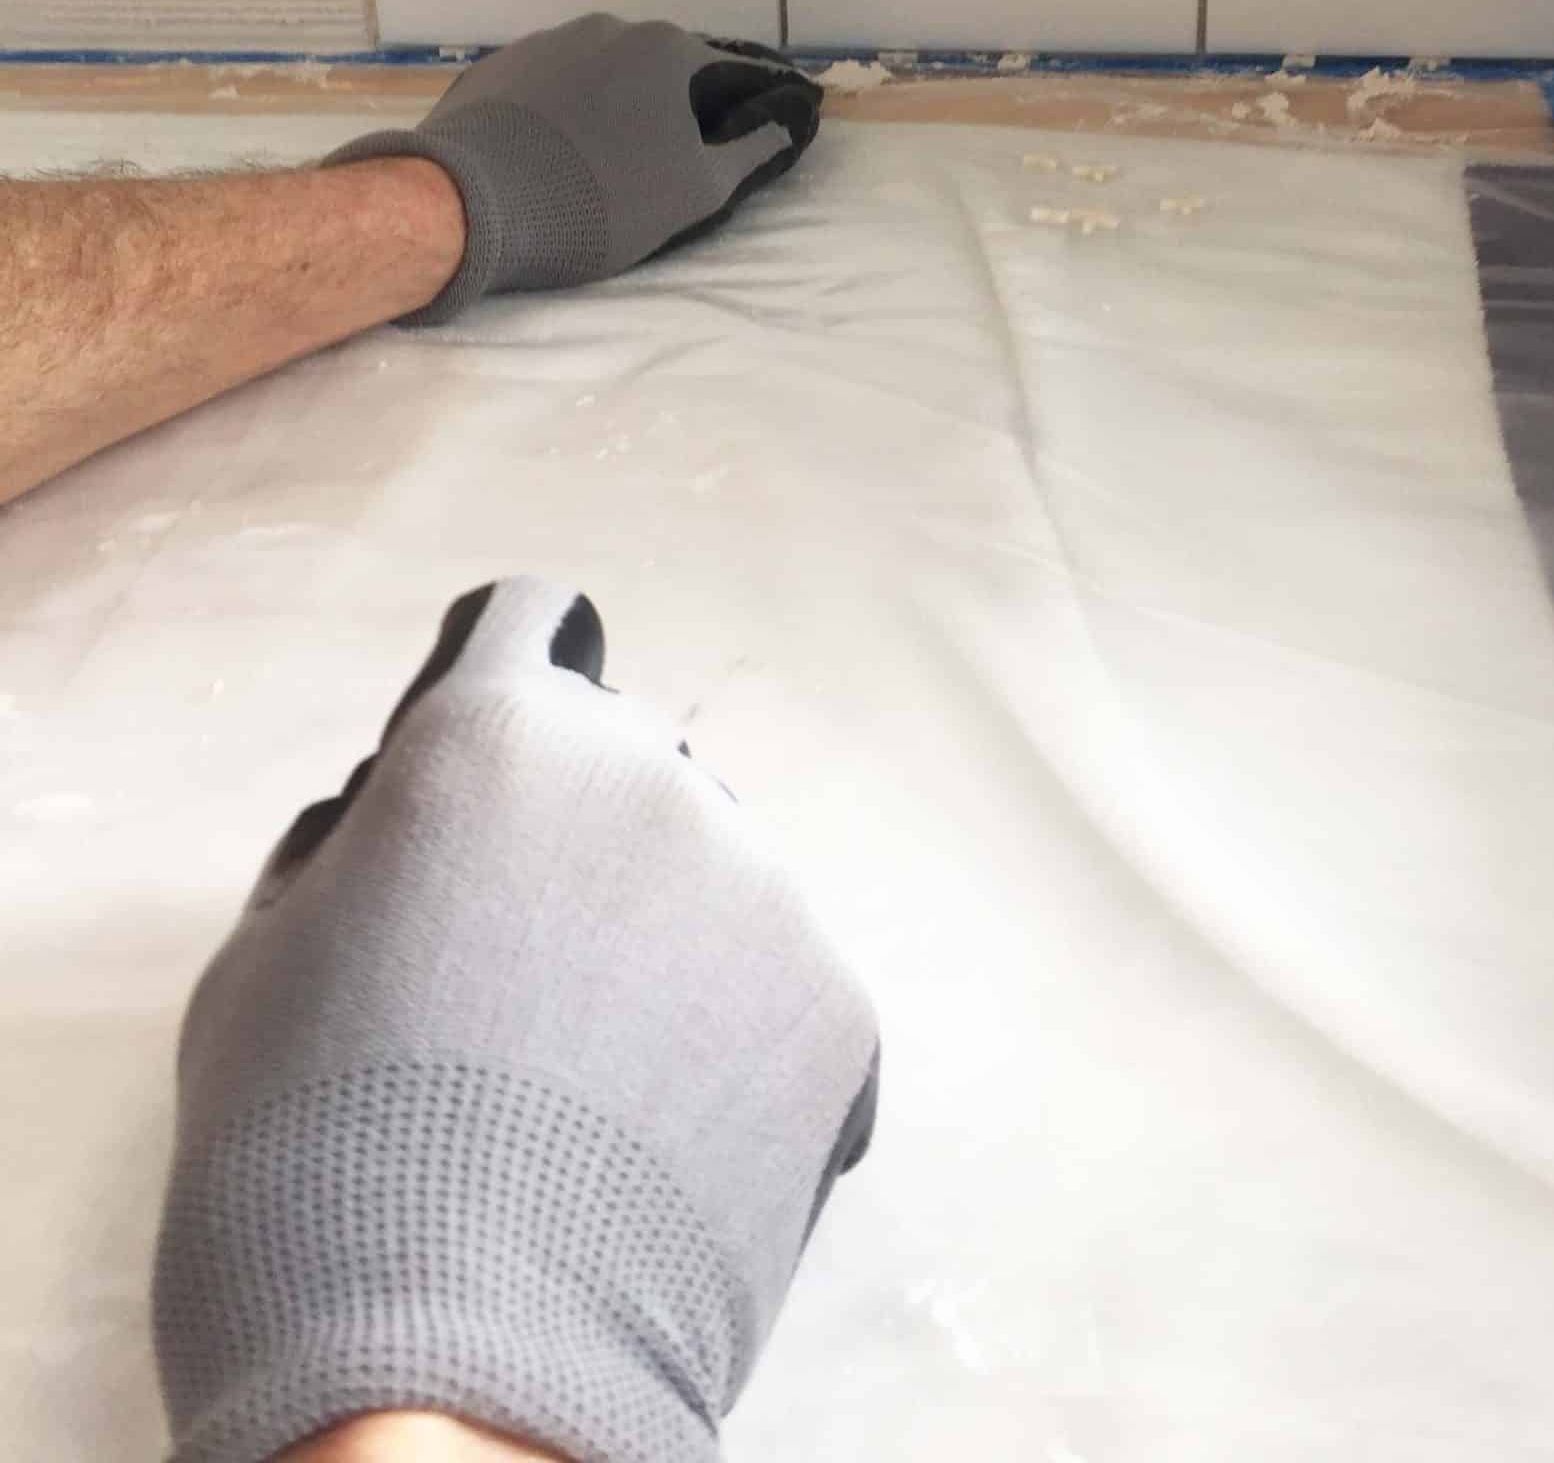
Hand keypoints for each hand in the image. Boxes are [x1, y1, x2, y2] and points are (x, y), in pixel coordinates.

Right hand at [153, 577, 878, 1462]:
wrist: (446, 1381)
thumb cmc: (306, 1161)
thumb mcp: (260, 965)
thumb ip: (356, 850)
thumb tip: (400, 822)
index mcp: (498, 733)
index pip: (526, 624)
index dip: (493, 686)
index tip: (484, 766)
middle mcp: (649, 776)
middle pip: (620, 766)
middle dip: (571, 839)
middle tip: (508, 983)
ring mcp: (763, 890)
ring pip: (707, 882)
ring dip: (657, 948)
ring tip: (583, 1097)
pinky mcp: (839, 1008)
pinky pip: (775, 998)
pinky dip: (728, 1055)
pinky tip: (660, 1153)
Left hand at [326, 15, 822, 323]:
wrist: (475, 202)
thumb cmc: (605, 198)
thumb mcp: (697, 190)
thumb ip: (749, 152)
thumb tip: (782, 125)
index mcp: (666, 49)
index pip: (728, 72)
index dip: (746, 103)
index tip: (752, 128)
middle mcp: (609, 28)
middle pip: (659, 67)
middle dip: (673, 103)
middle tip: (673, 154)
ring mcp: (545, 42)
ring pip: (599, 73)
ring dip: (613, 105)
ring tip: (605, 157)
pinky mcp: (495, 68)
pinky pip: (546, 87)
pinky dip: (561, 111)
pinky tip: (552, 153)